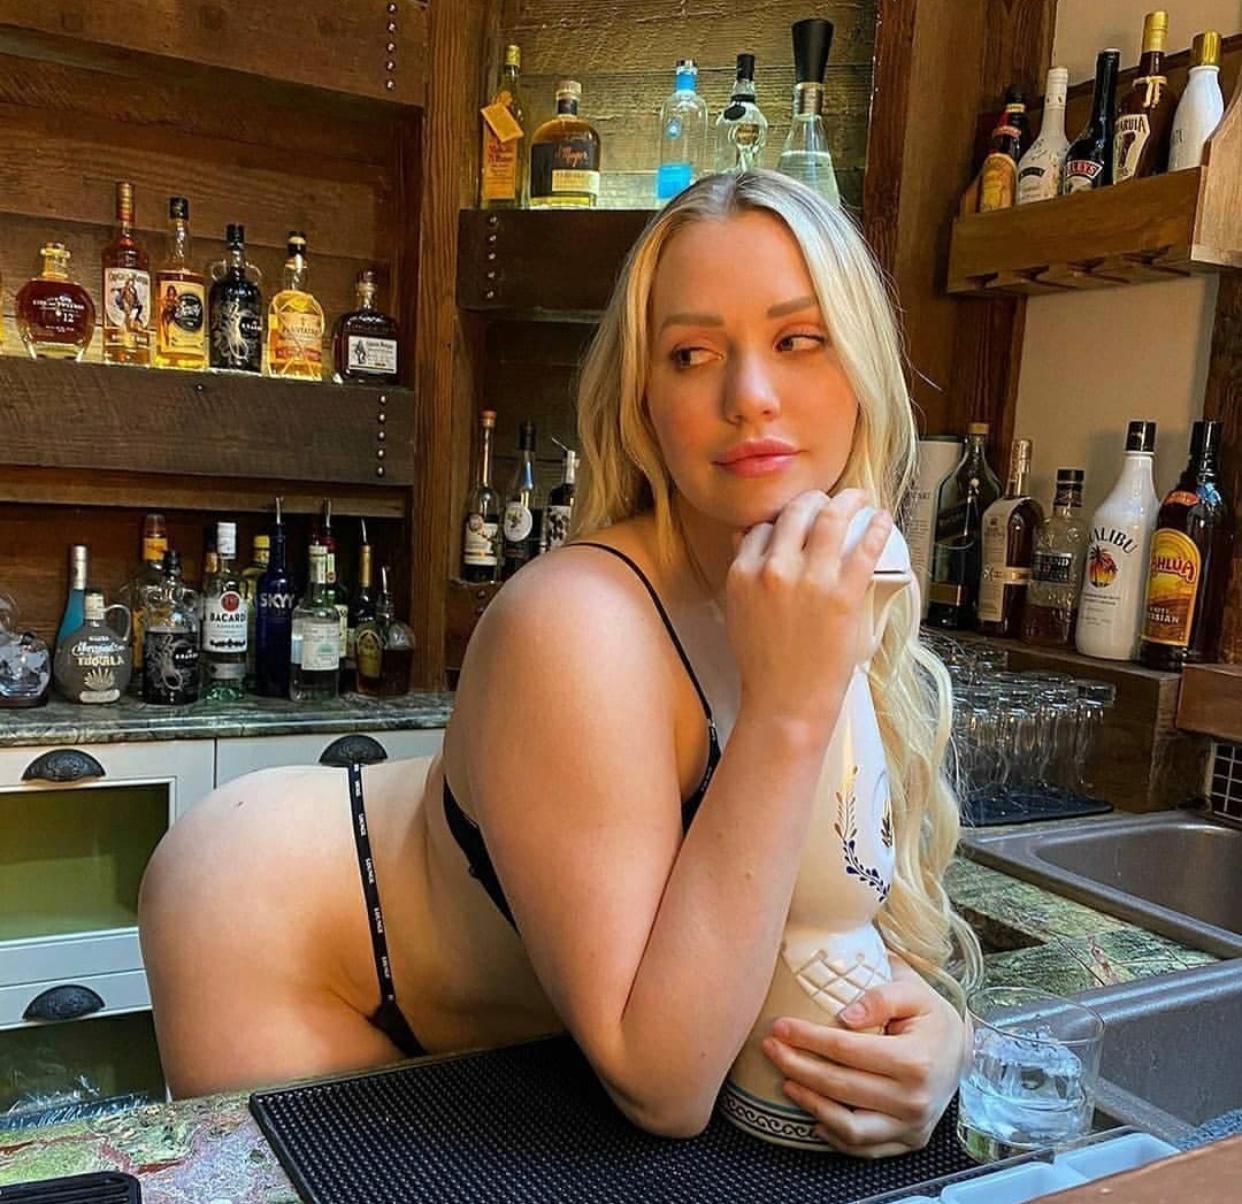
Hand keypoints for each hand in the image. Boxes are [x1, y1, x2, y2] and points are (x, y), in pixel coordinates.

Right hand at [726, 488, 891, 732]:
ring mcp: (811, 579)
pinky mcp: (843, 593)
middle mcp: (775, 568)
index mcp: (744, 573)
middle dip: (813, 500)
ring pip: (830, 517)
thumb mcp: (738, 611)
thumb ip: (744, 572)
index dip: (780, 519)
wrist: (785, 700)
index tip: (795, 519)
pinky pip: (864, 547)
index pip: (762, 527)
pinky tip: (881, 520)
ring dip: (848, 500)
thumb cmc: (763, 663)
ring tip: (858, 497)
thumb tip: (748, 539)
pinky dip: (876, 528)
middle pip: (795, 512)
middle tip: (826, 500)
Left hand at [760, 958, 966, 1157]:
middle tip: (771, 1049)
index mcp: (914, 1061)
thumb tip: (845, 1016)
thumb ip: (880, 996)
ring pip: (849, 1126)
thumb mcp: (912, 992)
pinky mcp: (908, 1141)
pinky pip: (864, 1147)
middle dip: (798, 1067)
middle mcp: (914, 1100)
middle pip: (841, 1087)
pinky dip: (834, 1135)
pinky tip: (813, 1114)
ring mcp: (912, 1126)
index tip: (780, 1027)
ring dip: (811, 1104)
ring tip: (786, 1082)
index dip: (808, 1039)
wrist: (960, 1050)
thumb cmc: (930, 1015)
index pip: (847, 1050)